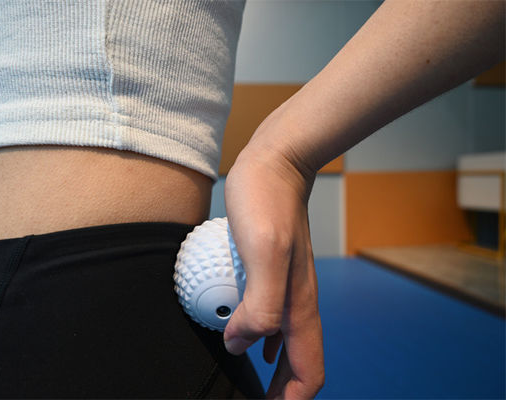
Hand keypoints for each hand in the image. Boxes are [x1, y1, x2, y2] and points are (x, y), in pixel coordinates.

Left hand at [223, 109, 324, 398]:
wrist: (277, 164)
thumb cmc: (267, 202)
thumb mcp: (263, 251)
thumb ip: (260, 302)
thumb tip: (240, 343)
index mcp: (298, 305)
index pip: (307, 371)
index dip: (291, 399)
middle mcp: (297, 302)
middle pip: (298, 363)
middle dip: (282, 392)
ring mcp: (288, 286)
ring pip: (286, 343)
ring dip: (274, 370)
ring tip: (254, 385)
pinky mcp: (274, 271)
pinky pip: (271, 317)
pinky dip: (262, 339)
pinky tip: (248, 339)